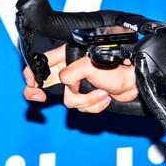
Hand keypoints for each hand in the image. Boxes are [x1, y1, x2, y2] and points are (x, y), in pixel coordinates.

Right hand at [23, 44, 140, 112]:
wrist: (134, 83)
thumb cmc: (118, 68)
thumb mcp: (89, 66)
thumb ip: (71, 73)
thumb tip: (65, 83)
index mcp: (68, 56)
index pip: (42, 62)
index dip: (31, 73)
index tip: (33, 83)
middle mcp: (70, 71)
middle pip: (44, 83)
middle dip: (39, 91)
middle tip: (40, 96)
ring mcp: (78, 85)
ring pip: (68, 101)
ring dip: (86, 100)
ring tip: (101, 91)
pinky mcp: (86, 97)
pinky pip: (81, 108)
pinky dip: (93, 106)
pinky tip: (104, 97)